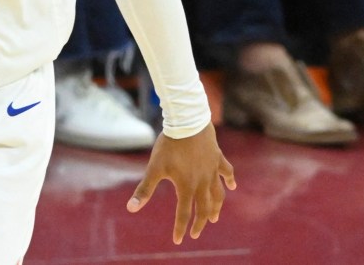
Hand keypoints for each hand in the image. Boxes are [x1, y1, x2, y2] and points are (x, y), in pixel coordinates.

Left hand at [127, 122, 235, 244]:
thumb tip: (130, 208)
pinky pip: (227, 172)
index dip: (180, 228)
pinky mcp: (217, 158)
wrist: (187, 123)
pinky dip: (230, 180)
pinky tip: (233, 186)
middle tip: (196, 233)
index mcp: (186, 186)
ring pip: (218, 194)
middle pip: (204, 208)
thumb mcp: (154, 168)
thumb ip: (144, 189)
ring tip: (214, 217)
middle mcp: (202, 182)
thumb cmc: (169, 146)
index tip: (178, 240)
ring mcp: (212, 170)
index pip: (184, 214)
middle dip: (200, 223)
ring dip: (216, 207)